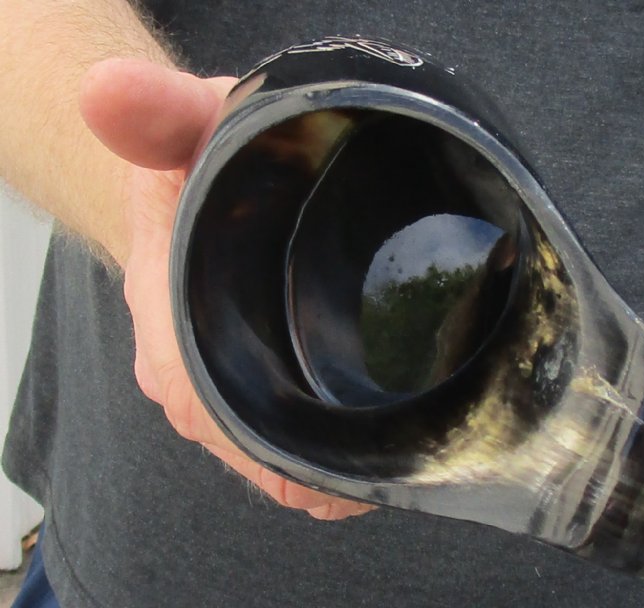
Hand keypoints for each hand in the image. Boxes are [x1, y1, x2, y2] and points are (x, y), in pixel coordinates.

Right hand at [79, 58, 372, 519]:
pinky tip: (372, 443)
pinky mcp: (249, 391)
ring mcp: (221, 390)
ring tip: (397, 450)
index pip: (212, 413)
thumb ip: (160, 112)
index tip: (354, 450)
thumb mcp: (185, 127)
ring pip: (276, 461)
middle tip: (401, 446)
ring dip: (332, 466)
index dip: (281, 446)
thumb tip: (111, 94)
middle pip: (257, 455)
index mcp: (169, 328)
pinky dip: (326, 458)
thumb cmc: (194, 165)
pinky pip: (286, 448)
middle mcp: (190, 376)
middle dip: (325, 462)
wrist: (190, 187)